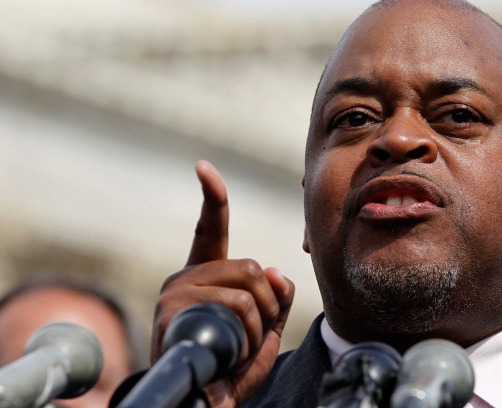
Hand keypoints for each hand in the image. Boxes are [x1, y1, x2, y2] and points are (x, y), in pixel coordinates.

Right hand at [152, 160, 293, 407]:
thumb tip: (276, 273)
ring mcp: (176, 293)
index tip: (203, 168)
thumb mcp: (266, 328)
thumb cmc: (233, 366)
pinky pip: (235, 307)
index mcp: (205, 275)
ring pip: (248, 287)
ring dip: (261, 323)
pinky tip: (230, 355)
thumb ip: (276, 297)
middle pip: (252, 266)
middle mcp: (185, 277)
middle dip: (270, 303)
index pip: (209, 230)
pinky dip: (248, 336)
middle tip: (258, 334)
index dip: (211, 198)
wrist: (207, 401)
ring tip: (242, 350)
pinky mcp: (174, 311)